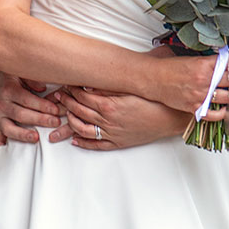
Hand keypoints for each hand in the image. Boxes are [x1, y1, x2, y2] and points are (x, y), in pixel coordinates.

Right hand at [0, 69, 62, 147]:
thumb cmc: (13, 77)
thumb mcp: (23, 72)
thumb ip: (32, 78)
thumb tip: (42, 87)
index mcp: (9, 90)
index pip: (27, 100)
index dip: (42, 106)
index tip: (55, 110)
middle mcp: (2, 103)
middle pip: (21, 114)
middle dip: (39, 119)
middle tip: (54, 122)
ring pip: (9, 127)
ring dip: (22, 134)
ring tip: (35, 137)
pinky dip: (0, 141)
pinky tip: (5, 147)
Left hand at [53, 87, 190, 149]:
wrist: (170, 118)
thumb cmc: (153, 100)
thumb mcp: (130, 88)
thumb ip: (109, 86)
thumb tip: (89, 83)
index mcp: (109, 105)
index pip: (82, 97)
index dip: (70, 91)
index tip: (64, 86)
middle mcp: (107, 121)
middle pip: (79, 111)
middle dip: (66, 103)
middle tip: (58, 98)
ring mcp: (112, 133)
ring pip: (82, 129)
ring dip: (70, 122)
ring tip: (62, 116)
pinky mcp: (119, 143)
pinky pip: (96, 145)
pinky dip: (83, 143)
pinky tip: (74, 140)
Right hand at [151, 55, 228, 114]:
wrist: (153, 78)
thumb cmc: (170, 68)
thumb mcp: (192, 59)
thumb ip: (209, 61)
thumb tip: (226, 61)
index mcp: (204, 64)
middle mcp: (204, 80)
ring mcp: (200, 95)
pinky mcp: (194, 107)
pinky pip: (215, 114)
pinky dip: (222, 113)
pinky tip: (223, 109)